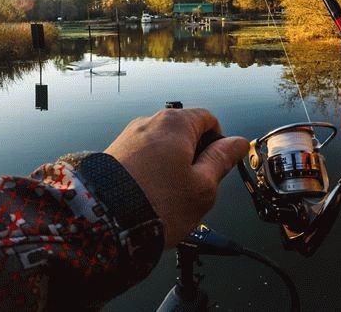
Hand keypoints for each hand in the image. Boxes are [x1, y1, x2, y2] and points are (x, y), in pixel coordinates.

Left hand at [105, 108, 248, 247]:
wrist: (103, 221)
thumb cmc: (159, 204)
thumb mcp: (203, 186)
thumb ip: (222, 160)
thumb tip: (238, 142)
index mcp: (176, 122)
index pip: (209, 119)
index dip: (219, 142)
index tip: (217, 167)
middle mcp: (150, 121)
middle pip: (185, 131)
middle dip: (194, 156)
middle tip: (194, 187)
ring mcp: (128, 136)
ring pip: (163, 145)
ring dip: (172, 165)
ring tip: (168, 196)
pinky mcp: (113, 152)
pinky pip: (143, 156)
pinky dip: (151, 171)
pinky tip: (149, 195)